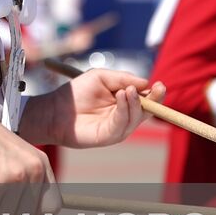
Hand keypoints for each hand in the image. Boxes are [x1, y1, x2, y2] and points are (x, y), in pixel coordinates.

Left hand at [22, 70, 163, 148]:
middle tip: (158, 88)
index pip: (146, 100)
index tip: (160, 84)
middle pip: (146, 112)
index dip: (155, 94)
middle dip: (154, 100)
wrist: (55, 108)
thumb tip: (145, 83)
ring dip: (136, 102)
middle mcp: (124, 117)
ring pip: (135, 118)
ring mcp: (117, 129)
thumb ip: (122, 78)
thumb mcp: (101, 77)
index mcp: (124, 103)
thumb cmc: (77, 92)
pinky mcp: (108, 137)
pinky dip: (124, 110)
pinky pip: (121, 124)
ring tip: (129, 89)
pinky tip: (122, 96)